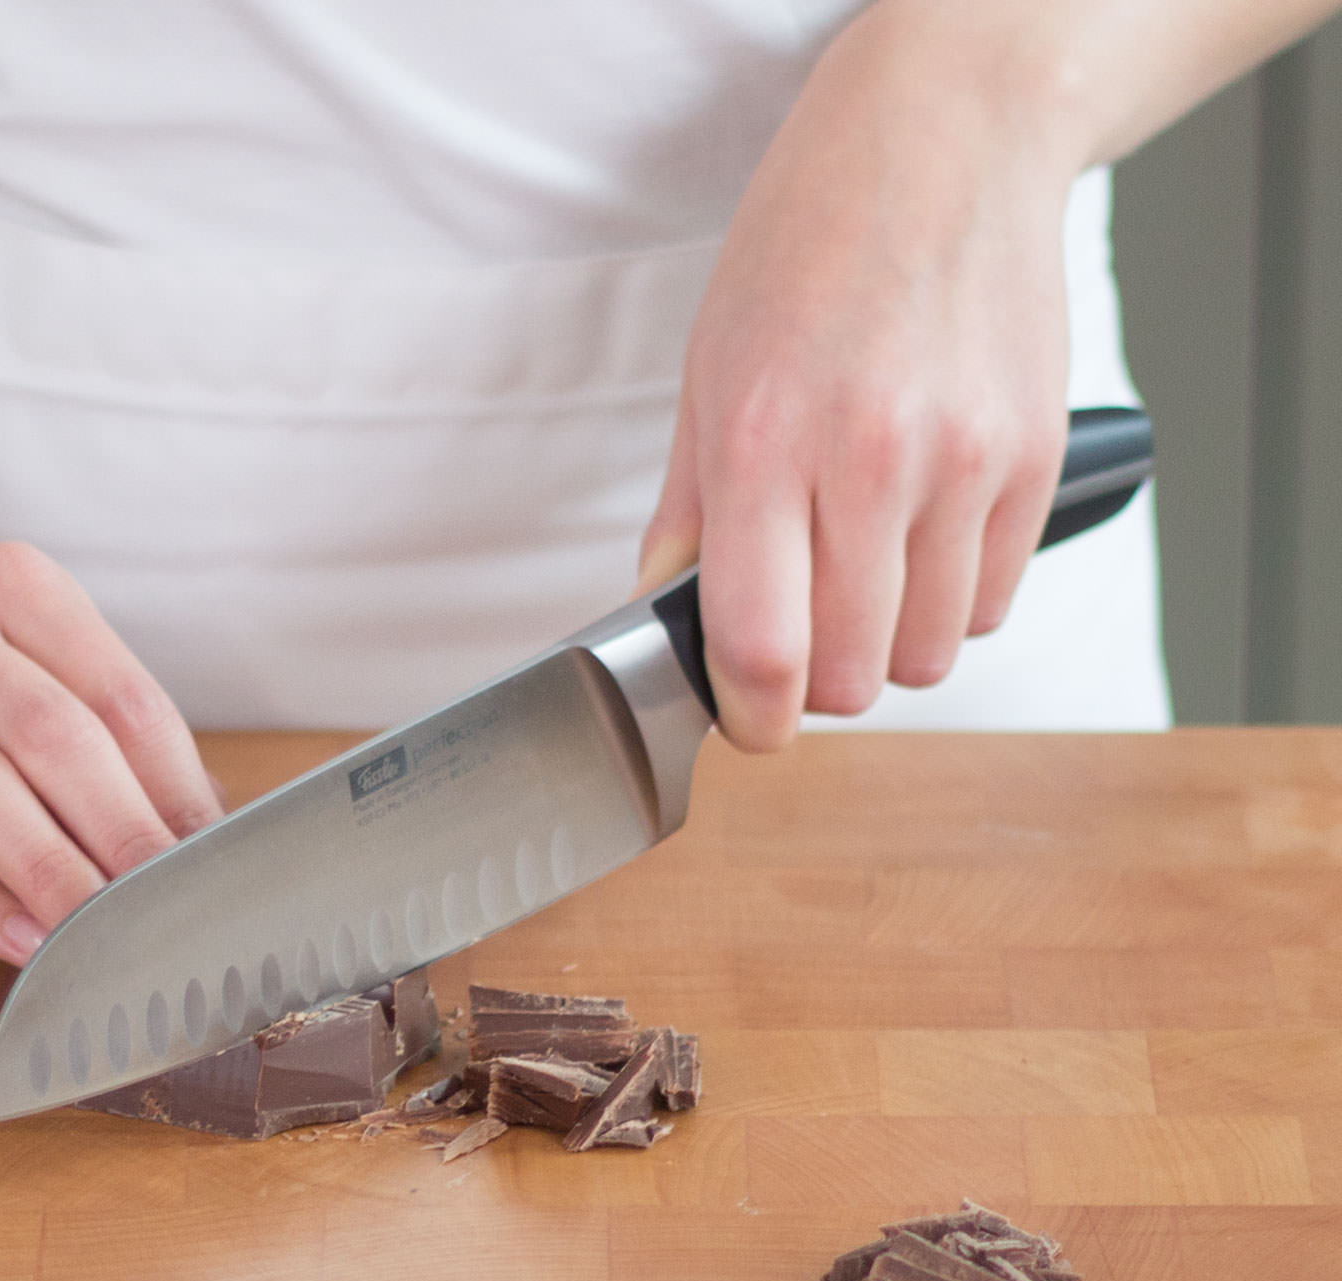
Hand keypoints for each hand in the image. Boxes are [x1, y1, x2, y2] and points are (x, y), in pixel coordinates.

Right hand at [0, 542, 222, 963]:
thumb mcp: (9, 688)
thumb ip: (98, 742)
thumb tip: (206, 832)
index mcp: (4, 590)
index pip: (117, 693)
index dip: (177, 786)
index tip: (217, 861)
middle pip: (53, 734)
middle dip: (127, 830)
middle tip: (177, 906)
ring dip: (55, 870)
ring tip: (109, 935)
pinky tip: (26, 942)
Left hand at [636, 3, 1078, 749]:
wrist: (942, 143)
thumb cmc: (808, 248)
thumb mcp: (709, 374)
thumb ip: (686, 515)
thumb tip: (659, 619)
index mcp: (765, 444)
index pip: (761, 650)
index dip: (750, 719)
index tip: (749, 722)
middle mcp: (869, 461)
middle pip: (854, 677)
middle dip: (818, 682)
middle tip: (802, 630)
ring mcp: (966, 464)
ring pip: (930, 657)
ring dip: (889, 644)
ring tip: (864, 570)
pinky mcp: (1035, 460)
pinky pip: (992, 603)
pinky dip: (952, 599)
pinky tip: (922, 535)